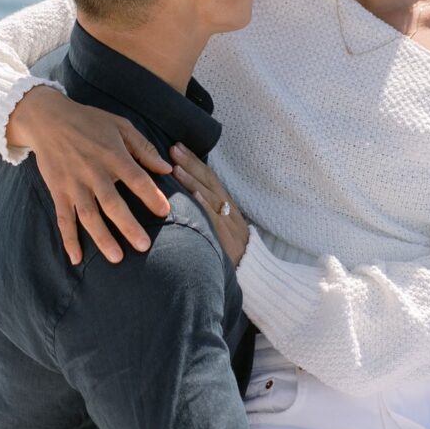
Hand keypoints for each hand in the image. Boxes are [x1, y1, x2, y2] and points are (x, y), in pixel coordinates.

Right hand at [7, 85, 171, 265]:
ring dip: (102, 238)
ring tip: (117, 258)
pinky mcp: (58, 192)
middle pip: (112, 203)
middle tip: (144, 246)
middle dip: (128, 226)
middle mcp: (93, 172)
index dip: (151, 196)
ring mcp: (74, 184)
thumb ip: (144, 147)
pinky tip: (76, 259)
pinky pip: (63, 219)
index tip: (165, 211)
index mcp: (113, 155)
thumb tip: (167, 169)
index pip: (136, 179)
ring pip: (89, 216)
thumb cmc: (89, 121)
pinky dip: (69, 240)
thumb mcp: (120, 125)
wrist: (47, 119)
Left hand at [170, 143, 248, 265]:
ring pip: (211, 199)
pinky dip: (205, 206)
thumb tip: (187, 199)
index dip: (195, 163)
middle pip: (211, 183)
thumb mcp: (224, 233)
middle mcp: (232, 214)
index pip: (211, 180)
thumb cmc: (232, 258)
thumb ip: (209, 216)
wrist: (256, 280)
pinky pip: (216, 221)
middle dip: (191, 165)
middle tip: (173, 149)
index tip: (178, 149)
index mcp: (230, 210)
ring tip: (175, 167)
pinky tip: (193, 194)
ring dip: (192, 181)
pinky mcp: (228, 241)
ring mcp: (231, 227)